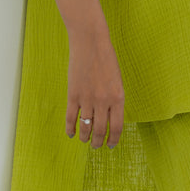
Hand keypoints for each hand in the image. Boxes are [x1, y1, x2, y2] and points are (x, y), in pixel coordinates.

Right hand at [65, 27, 125, 148]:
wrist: (90, 43)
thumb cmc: (106, 60)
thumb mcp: (117, 81)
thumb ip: (114, 100)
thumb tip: (109, 119)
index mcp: (118, 98)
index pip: (117, 127)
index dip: (114, 139)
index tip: (110, 145)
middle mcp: (104, 101)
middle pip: (101, 130)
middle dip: (98, 142)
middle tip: (96, 146)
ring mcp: (87, 99)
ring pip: (86, 127)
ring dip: (85, 138)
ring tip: (85, 141)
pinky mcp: (73, 95)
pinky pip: (71, 118)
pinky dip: (71, 129)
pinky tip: (71, 134)